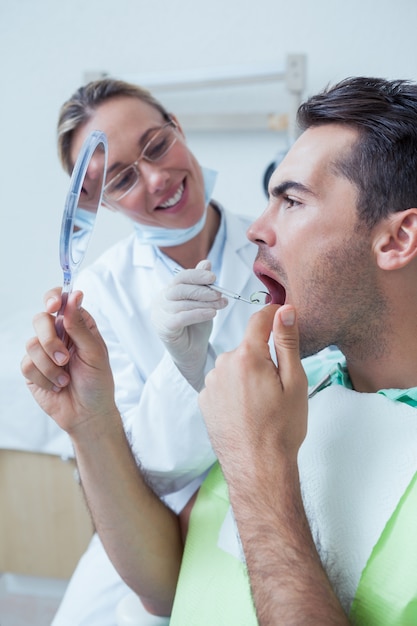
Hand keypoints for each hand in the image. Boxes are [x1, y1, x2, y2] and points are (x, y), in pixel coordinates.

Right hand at [21, 288, 116, 436]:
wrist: (88, 414)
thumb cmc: (97, 383)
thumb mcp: (94, 352)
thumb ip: (80, 325)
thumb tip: (74, 296)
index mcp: (76, 326)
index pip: (60, 300)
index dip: (54, 298)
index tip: (54, 306)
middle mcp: (58, 335)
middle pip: (40, 319)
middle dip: (51, 340)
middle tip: (65, 359)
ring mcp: (43, 352)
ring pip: (31, 343)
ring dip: (50, 365)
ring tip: (66, 379)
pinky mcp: (32, 370)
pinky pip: (27, 364)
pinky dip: (44, 377)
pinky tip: (57, 386)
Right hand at [151, 260, 227, 390]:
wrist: (192, 353)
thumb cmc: (196, 327)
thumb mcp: (202, 302)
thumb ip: (202, 284)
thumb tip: (206, 263)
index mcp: (168, 292)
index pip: (180, 277)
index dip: (196, 275)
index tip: (213, 277)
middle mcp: (161, 301)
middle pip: (179, 288)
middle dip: (202, 290)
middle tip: (220, 294)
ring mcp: (160, 315)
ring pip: (182, 303)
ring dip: (205, 303)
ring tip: (221, 305)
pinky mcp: (164, 329)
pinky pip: (181, 317)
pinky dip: (198, 313)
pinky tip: (212, 314)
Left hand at [198, 305, 307, 479]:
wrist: (257, 468)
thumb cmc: (281, 429)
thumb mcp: (294, 382)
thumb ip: (287, 341)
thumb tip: (284, 310)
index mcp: (247, 357)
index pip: (259, 320)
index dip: (273, 315)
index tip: (283, 316)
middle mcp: (223, 365)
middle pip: (248, 347)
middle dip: (263, 358)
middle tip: (279, 386)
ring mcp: (210, 384)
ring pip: (235, 366)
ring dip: (247, 375)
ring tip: (262, 404)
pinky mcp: (204, 400)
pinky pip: (223, 384)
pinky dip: (235, 390)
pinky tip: (246, 412)